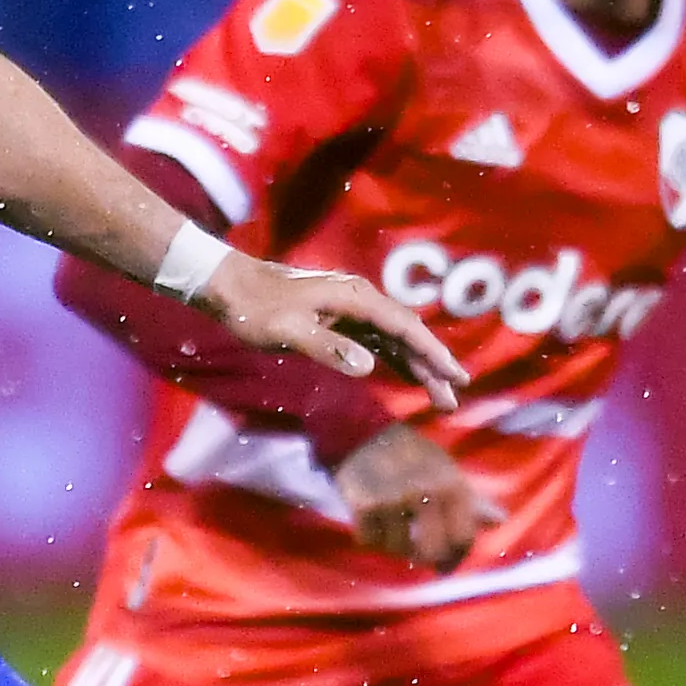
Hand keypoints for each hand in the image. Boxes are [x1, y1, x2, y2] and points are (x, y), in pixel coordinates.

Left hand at [202, 255, 464, 405]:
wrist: (229, 286)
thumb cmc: (255, 309)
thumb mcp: (288, 331)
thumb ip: (328, 348)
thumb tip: (368, 366)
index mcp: (355, 298)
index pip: (405, 328)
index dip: (432, 353)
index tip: (455, 377)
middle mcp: (360, 299)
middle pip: (407, 334)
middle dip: (433, 366)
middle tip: (454, 399)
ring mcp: (350, 308)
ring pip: (394, 339)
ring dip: (418, 366)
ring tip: (440, 396)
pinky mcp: (339, 318)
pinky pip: (377, 340)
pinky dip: (396, 359)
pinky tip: (409, 376)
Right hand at [335, 424, 488, 568]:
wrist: (367, 436)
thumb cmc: (416, 458)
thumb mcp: (448, 474)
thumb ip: (473, 502)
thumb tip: (500, 521)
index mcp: (453, 487)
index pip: (463, 539)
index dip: (456, 556)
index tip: (446, 561)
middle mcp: (426, 494)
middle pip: (432, 553)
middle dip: (426, 558)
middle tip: (419, 555)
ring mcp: (394, 500)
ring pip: (397, 549)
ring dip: (395, 545)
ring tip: (394, 529)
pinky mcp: (365, 506)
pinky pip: (370, 540)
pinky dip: (371, 536)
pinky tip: (374, 522)